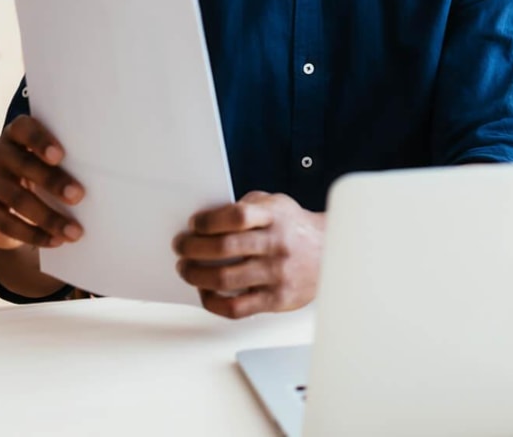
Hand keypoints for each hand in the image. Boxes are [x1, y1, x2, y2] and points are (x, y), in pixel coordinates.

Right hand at [0, 114, 84, 250]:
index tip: (60, 155)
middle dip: (53, 181)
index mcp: (15, 134)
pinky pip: (5, 222)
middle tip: (79, 196)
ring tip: (74, 232)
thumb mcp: (49, 166)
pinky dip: (33, 234)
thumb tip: (106, 180)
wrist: (5, 206)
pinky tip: (55, 241)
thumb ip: (67, 163)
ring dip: (48, 217)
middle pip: (22, 164)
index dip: (40, 140)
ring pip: (16, 197)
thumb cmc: (40, 176)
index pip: (23, 127)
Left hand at [174, 191, 324, 318]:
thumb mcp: (276, 205)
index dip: (209, 220)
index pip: (237, 216)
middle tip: (180, 247)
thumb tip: (206, 220)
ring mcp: (276, 273)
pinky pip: (236, 307)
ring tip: (186, 269)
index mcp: (274, 217)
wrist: (332, 252)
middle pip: (224, 247)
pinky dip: (212, 302)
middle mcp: (276, 244)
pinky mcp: (276, 299)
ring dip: (195, 274)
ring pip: (224, 278)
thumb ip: (247, 207)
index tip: (194, 224)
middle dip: (192, 247)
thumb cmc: (294, 228)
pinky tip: (205, 293)